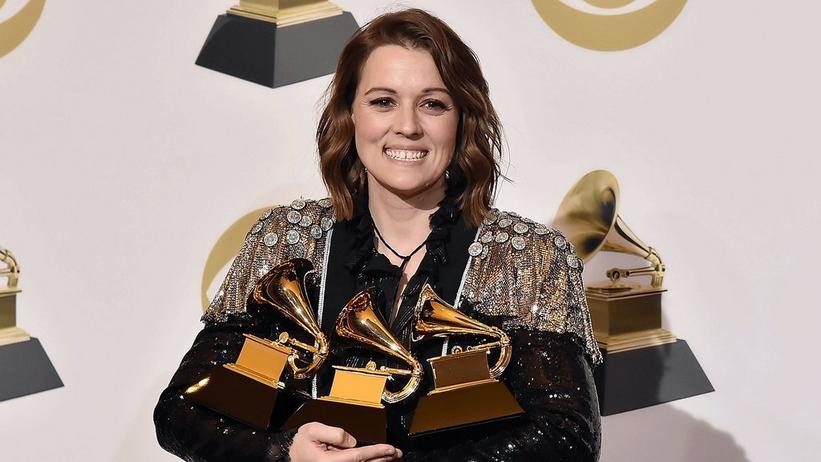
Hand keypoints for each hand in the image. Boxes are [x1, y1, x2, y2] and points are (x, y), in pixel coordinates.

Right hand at [288, 422, 402, 461]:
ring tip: (393, 458)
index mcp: (329, 461)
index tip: (391, 448)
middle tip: (398, 454)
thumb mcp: (313, 430)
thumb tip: (351, 441)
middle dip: (383, 459)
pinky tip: (377, 461)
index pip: (359, 457)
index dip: (377, 452)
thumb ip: (333, 433)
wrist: (288, 454)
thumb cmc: (300, 443)